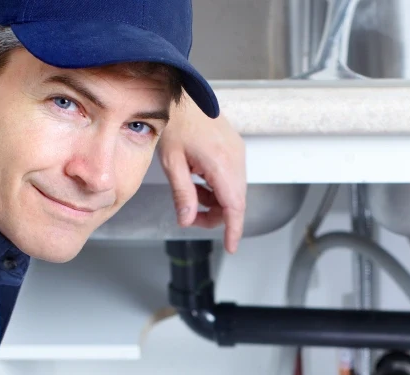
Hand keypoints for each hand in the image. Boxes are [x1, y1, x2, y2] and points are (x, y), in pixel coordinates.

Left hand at [158, 100, 247, 252]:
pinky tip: (198, 181)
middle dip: (215, 215)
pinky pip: (231, 177)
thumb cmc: (175, 121)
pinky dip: (217, 187)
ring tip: (190, 194)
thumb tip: (187, 219)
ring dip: (215, 201)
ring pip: (233, 191)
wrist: (182, 93)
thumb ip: (182, 194)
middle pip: (235, 202)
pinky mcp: (234, 148)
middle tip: (189, 217)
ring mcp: (237, 152)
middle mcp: (236, 159)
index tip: (231, 246)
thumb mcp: (172, 162)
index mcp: (221, 163)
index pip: (234, 207)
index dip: (233, 229)